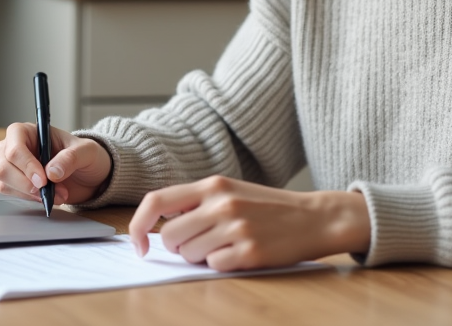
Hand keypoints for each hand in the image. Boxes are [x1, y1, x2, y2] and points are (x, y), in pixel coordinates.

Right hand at [0, 122, 111, 205]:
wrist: (85, 174)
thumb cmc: (82, 155)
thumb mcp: (86, 151)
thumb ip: (70, 158)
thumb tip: (51, 172)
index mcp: (26, 131)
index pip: (15, 147)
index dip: (26, 165)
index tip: (43, 180)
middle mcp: (12, 146)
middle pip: (4, 167)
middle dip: (27, 184)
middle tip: (50, 191)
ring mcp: (9, 165)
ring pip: (3, 183)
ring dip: (30, 194)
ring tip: (56, 194)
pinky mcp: (11, 182)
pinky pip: (9, 193)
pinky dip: (29, 198)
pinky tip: (47, 197)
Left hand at [127, 176, 370, 270]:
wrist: (314, 217)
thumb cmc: (267, 207)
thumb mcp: (231, 191)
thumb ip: (196, 202)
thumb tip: (155, 226)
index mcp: (213, 185)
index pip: (157, 201)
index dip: (138, 225)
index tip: (138, 245)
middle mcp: (221, 203)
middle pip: (169, 236)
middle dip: (179, 247)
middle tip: (204, 242)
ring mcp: (235, 228)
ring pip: (189, 255)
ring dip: (201, 257)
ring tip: (227, 245)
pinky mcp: (249, 252)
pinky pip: (213, 267)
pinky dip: (221, 265)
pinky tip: (240, 253)